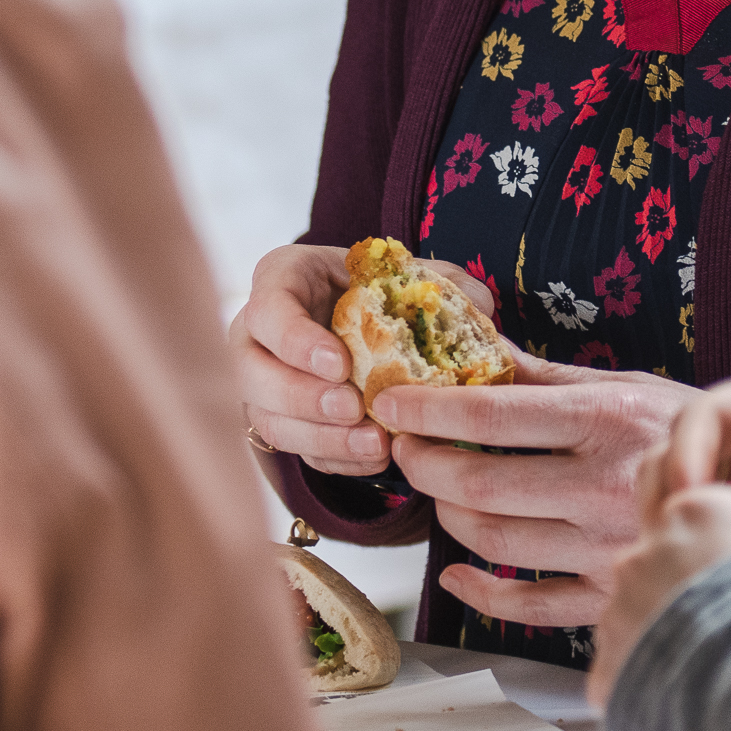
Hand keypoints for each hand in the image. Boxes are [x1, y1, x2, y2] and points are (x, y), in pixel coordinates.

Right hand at [231, 239, 485, 481]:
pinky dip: (335, 458)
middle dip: (301, 396)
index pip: (268, 309)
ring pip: (268, 420)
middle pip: (250, 373)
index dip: (296, 341)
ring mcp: (260, 383)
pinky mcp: (280, 421)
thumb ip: (446, 282)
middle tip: (353, 407)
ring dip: (320, 437)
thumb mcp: (409, 272)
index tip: (340, 364)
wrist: (365, 322)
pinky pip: (296, 449)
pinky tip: (374, 458)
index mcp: (280, 280)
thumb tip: (479, 305)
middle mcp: (254, 334)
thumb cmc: (381, 290)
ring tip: (374, 443)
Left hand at [376, 353, 691, 629]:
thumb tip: (476, 348)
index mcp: (607, 420)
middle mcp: (605, 485)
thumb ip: (546, 376)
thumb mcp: (627, 386)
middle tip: (405, 448)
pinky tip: (459, 572)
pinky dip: (481, 591)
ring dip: (447, 516)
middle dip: (424, 466)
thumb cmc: (689, 433)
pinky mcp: (611, 593)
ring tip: (439, 493)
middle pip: (480, 486)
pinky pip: (529, 605)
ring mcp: (607, 546)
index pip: (492, 415)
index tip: (391, 402)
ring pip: (495, 543)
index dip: (427, 409)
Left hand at [587, 480, 730, 711]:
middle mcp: (647, 552)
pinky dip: (655, 685)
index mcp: (702, 510)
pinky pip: (628, 670)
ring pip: (643, 617)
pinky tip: (697, 704)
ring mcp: (618, 612)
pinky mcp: (605, 670)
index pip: (706, 517)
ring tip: (723, 676)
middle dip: (699, 594)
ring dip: (674, 640)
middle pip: (669, 563)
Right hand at [647, 367, 730, 640]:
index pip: (713, 411)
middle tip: (673, 538)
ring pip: (682, 498)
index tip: (690, 494)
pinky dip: (689, 555)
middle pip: (682, 452)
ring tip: (683, 564)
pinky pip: (706, 542)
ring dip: (670, 523)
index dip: (690, 447)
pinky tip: (696, 584)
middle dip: (668, 488)